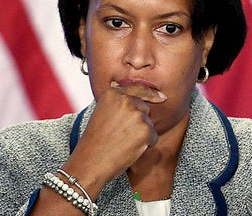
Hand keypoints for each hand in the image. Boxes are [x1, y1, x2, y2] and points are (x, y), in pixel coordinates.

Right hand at [60, 81, 166, 198]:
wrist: (90, 162)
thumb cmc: (94, 141)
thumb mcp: (101, 113)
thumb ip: (116, 102)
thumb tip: (128, 90)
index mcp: (113, 93)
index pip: (137, 88)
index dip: (151, 93)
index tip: (161, 97)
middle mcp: (126, 100)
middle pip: (145, 108)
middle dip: (139, 120)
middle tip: (121, 134)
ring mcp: (137, 114)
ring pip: (149, 123)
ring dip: (141, 134)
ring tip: (122, 142)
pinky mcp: (145, 130)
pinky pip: (154, 137)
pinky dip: (146, 145)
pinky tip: (130, 149)